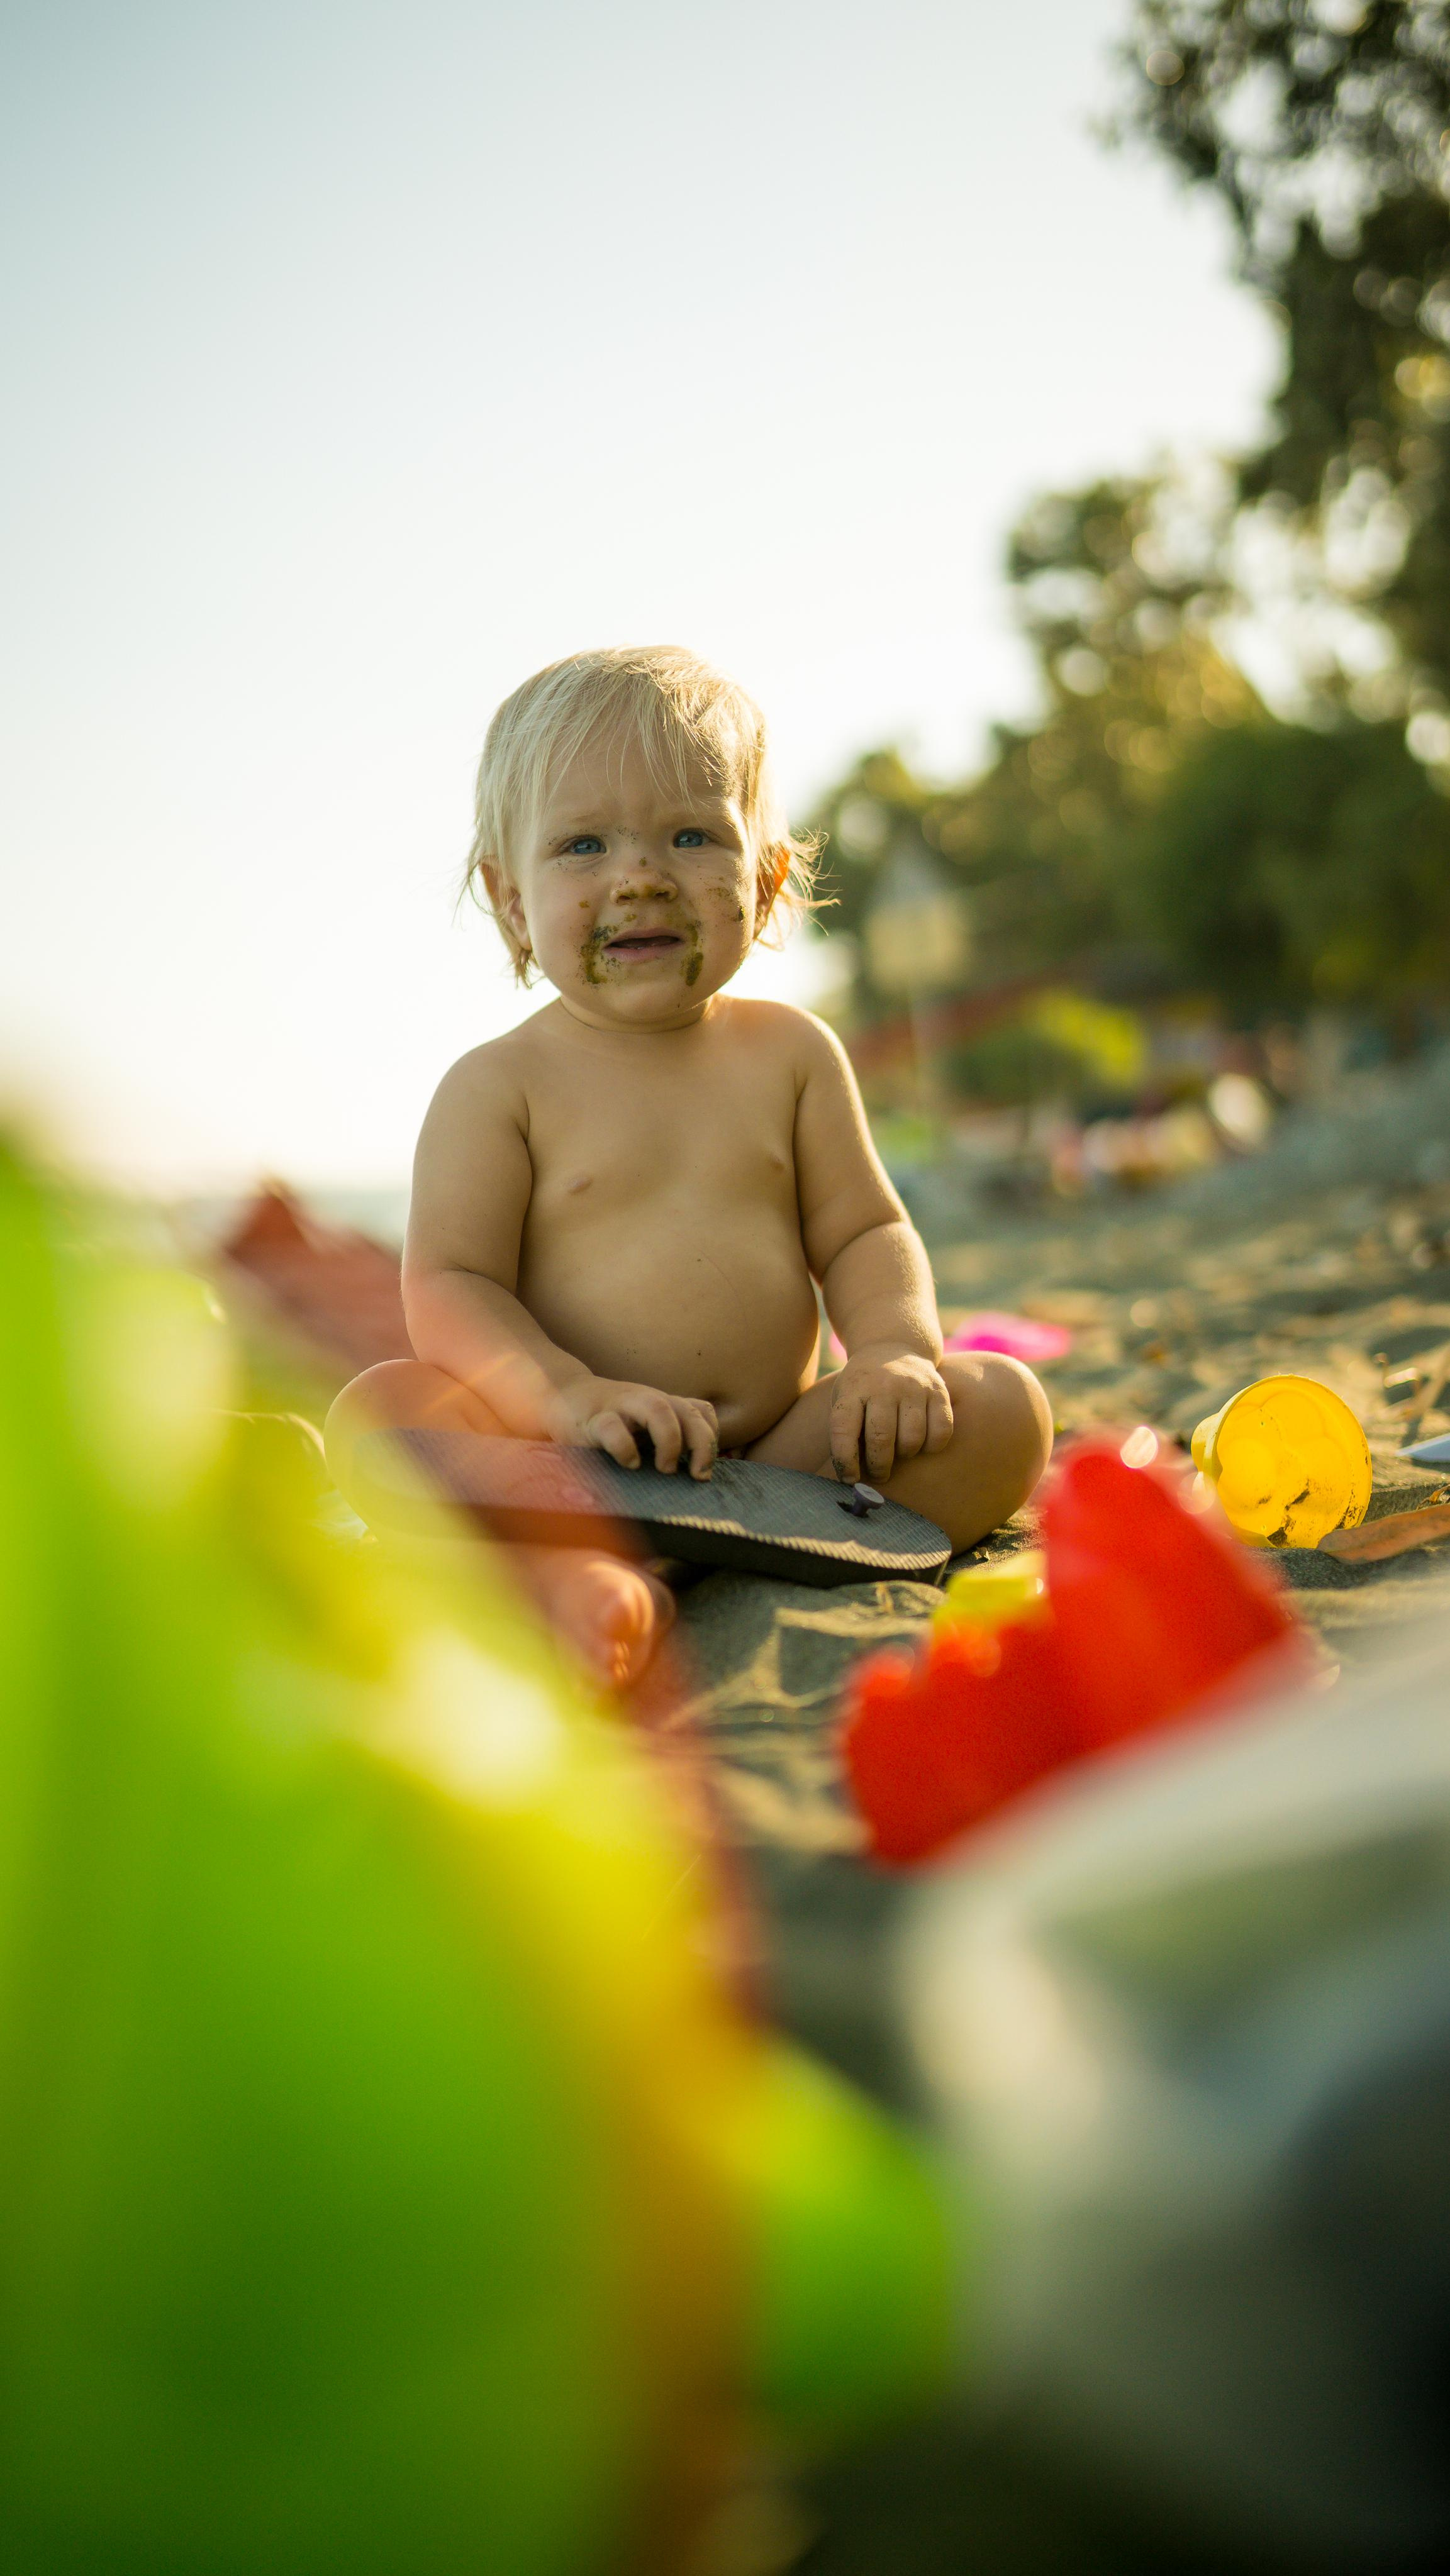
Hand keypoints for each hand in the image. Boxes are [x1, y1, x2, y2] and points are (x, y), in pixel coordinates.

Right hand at [549, 1374, 718, 1477]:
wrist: (559, 1394)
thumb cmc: (607, 1419)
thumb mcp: (642, 1424)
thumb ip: (666, 1437)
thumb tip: (694, 1475)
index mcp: (662, 1404)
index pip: (702, 1413)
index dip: (711, 1440)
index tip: (703, 1470)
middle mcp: (647, 1401)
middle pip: (689, 1412)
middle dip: (702, 1445)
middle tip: (697, 1475)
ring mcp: (621, 1406)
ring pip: (658, 1410)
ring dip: (670, 1441)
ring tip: (666, 1469)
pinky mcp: (593, 1419)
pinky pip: (613, 1428)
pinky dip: (626, 1448)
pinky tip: (629, 1464)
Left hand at [828, 1347, 952, 1485]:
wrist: (892, 1346)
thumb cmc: (863, 1388)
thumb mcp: (845, 1399)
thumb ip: (846, 1432)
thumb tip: (853, 1478)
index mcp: (853, 1389)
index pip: (844, 1431)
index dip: (845, 1461)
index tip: (850, 1479)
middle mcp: (884, 1385)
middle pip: (881, 1439)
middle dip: (878, 1466)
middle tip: (879, 1474)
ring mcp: (914, 1386)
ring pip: (913, 1439)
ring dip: (905, 1455)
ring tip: (900, 1453)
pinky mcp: (938, 1390)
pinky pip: (942, 1431)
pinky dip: (932, 1446)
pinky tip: (922, 1443)